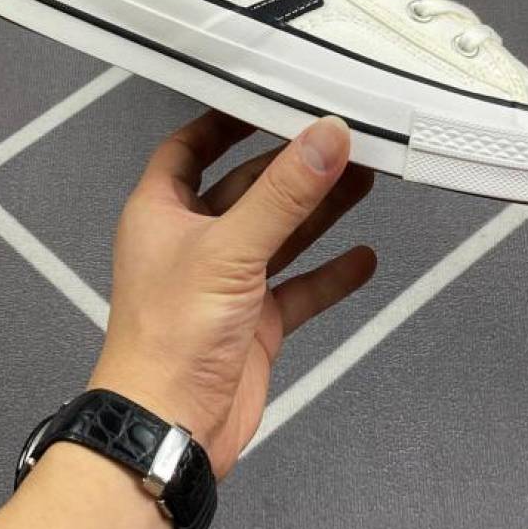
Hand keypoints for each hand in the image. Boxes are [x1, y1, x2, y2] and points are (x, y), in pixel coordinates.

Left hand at [90, 111, 375, 478]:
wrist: (171, 429)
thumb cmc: (170, 336)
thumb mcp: (230, 249)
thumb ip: (284, 194)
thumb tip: (326, 137)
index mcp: (163, 212)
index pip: (189, 147)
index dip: (223, 121)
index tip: (266, 98)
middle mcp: (194, 242)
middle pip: (248, 188)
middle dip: (293, 166)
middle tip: (339, 140)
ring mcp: (227, 283)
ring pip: (280, 234)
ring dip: (319, 210)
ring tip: (364, 179)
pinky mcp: (255, 322)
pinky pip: (299, 287)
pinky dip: (329, 273)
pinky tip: (362, 258)